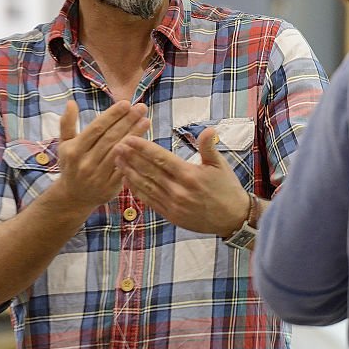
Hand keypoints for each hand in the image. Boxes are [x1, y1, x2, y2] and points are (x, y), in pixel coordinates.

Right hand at [54, 100, 149, 210]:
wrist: (73, 198)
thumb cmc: (71, 165)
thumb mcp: (64, 145)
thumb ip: (67, 124)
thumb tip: (70, 102)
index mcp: (74, 150)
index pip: (96, 128)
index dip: (112, 115)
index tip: (126, 103)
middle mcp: (85, 163)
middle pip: (110, 138)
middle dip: (127, 121)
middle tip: (141, 107)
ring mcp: (98, 176)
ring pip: (119, 152)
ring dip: (134, 135)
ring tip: (146, 121)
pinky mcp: (110, 186)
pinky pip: (125, 167)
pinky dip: (135, 155)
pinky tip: (145, 143)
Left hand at [117, 127, 250, 235]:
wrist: (233, 218)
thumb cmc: (227, 188)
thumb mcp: (220, 165)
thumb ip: (209, 147)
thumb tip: (208, 129)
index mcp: (190, 175)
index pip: (161, 158)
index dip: (143, 148)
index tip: (130, 138)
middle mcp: (178, 190)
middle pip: (149, 171)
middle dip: (130, 157)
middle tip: (115, 145)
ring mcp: (172, 204)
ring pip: (145, 186)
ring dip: (129, 172)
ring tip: (116, 160)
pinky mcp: (170, 215)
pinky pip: (149, 200)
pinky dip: (136, 189)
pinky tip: (126, 180)